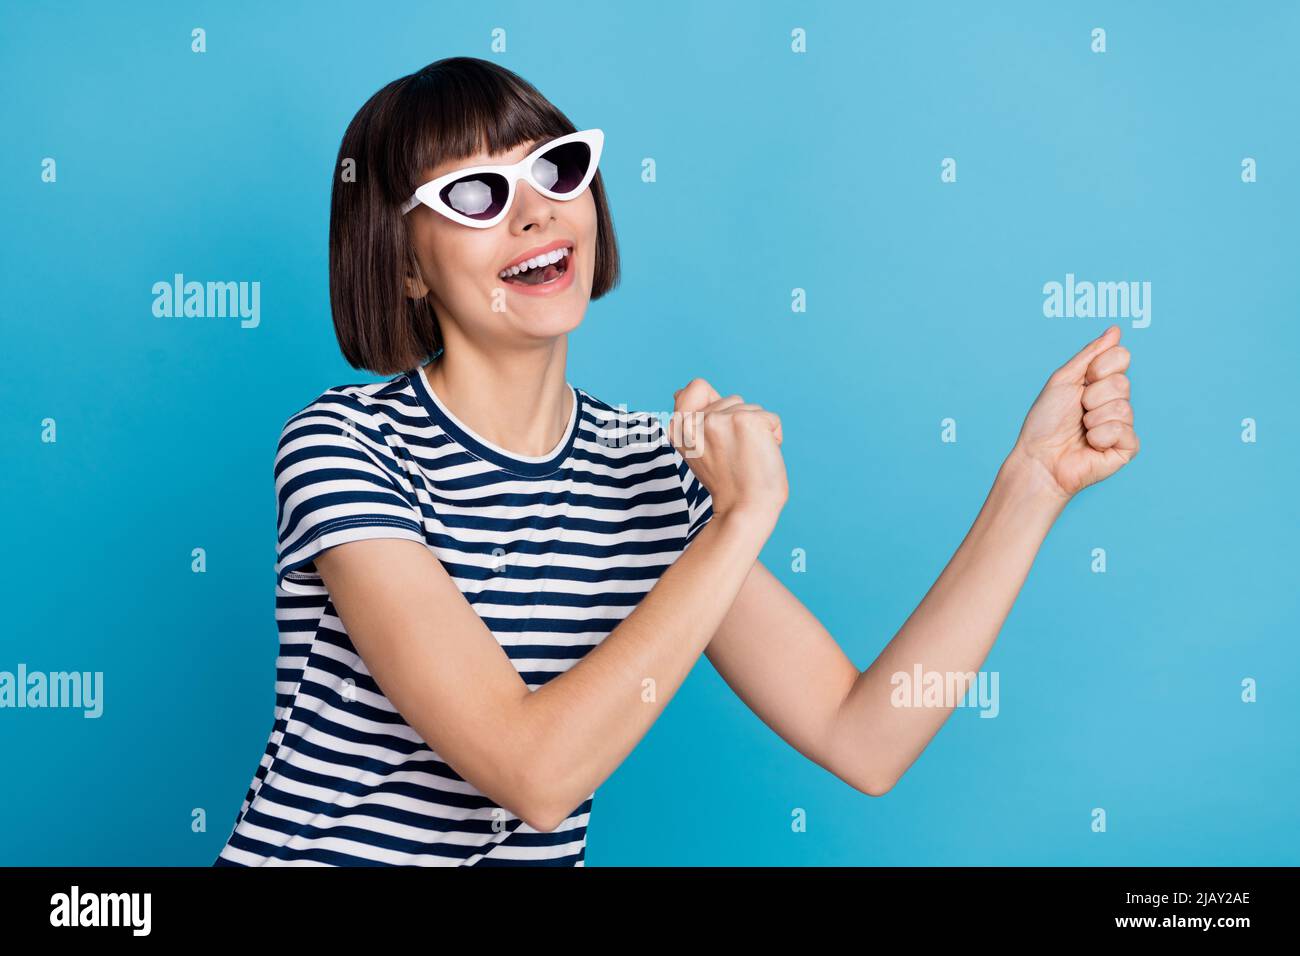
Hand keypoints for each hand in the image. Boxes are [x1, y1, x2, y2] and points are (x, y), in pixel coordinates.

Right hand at [667, 378, 787, 522]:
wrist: (744, 510)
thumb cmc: (727, 482)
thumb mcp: (697, 449)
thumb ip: (692, 420)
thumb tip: (679, 390)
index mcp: (678, 428)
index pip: (695, 387)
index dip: (716, 406)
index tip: (718, 438)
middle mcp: (694, 422)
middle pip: (731, 399)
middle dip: (740, 424)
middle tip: (735, 456)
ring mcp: (719, 420)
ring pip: (752, 408)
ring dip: (757, 432)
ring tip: (748, 457)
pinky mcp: (746, 421)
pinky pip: (771, 419)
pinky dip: (774, 437)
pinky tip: (761, 457)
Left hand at [1011, 325, 1140, 499]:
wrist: (1039, 457)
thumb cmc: (1046, 421)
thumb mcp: (1064, 379)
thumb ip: (1090, 354)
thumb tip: (1116, 329)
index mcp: (1102, 382)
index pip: (1121, 357)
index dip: (1099, 368)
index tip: (1081, 382)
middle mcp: (1116, 400)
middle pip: (1122, 382)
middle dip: (1091, 397)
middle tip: (1077, 411)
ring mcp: (1123, 424)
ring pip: (1122, 407)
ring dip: (1093, 418)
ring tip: (1081, 430)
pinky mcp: (1127, 447)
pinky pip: (1123, 430)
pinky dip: (1100, 436)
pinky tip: (1091, 445)